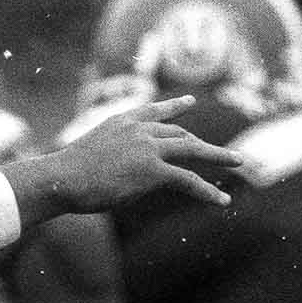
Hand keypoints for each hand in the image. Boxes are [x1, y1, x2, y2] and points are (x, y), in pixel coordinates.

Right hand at [2, 96, 240, 228]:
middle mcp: (139, 129)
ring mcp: (149, 147)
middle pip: (180, 134)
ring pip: (193, 151)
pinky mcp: (154, 170)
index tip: (190, 102)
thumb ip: (106, 157)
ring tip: (240, 163)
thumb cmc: (63, 175)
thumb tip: (109, 172)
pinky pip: (188, 180)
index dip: (175, 108)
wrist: (61, 178)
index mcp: (121, 121)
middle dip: (204, 145)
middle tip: (226, 151)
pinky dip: (207, 191)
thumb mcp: (86, 156)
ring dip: (219, 157)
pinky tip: (222, 200)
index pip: (154, 111)